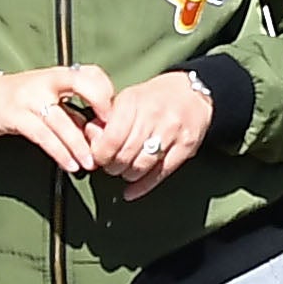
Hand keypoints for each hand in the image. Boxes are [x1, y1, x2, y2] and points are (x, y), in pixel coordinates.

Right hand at [0, 64, 113, 173]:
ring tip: (91, 164)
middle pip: (81, 84)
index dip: (107, 91)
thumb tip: (101, 132)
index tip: (116, 116)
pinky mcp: (16, 116)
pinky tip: (70, 165)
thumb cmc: (21, 99)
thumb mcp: (48, 98)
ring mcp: (30, 96)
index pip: (91, 72)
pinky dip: (59, 152)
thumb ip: (72, 111)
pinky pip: (42, 136)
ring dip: (79, 144)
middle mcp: (46, 80)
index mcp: (58, 74)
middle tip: (111, 136)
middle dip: (101, 108)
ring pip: (61, 120)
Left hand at [86, 70, 216, 192]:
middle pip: (125, 155)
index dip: (101, 154)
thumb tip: (90, 139)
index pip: (111, 138)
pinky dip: (143, 186)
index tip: (99, 157)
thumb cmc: (155, 98)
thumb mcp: (127, 99)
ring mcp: (171, 131)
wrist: (192, 93)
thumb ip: (108, 120)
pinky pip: (161, 173)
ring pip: (141, 166)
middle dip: (113, 166)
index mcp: (133, 101)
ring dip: (128, 174)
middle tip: (111, 165)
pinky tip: (132, 190)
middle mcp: (153, 115)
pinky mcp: (186, 146)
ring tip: (125, 170)